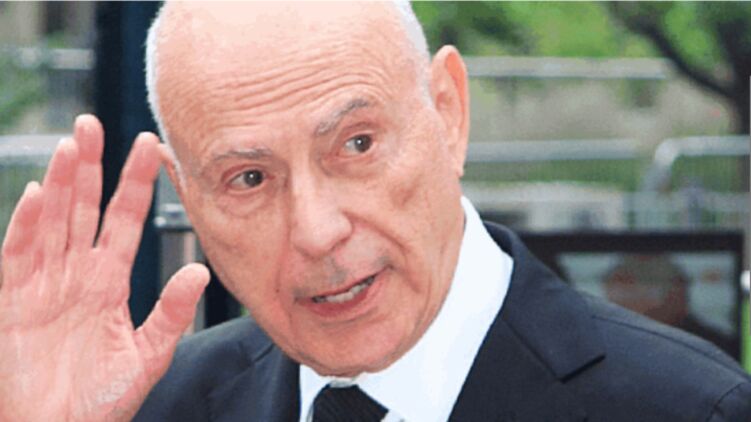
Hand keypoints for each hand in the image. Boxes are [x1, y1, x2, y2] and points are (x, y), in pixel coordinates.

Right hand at [0, 115, 208, 420]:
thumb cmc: (100, 400)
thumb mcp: (147, 354)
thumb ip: (171, 313)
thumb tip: (201, 274)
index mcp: (110, 281)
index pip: (124, 220)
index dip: (135, 183)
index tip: (151, 146)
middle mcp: (77, 274)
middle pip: (83, 208)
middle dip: (90, 166)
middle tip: (94, 124)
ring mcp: (43, 284)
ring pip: (52, 221)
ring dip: (61, 184)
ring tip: (71, 145)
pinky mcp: (13, 302)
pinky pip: (18, 256)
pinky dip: (26, 226)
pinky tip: (38, 195)